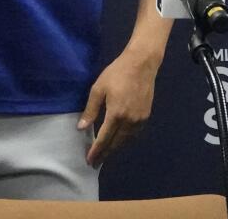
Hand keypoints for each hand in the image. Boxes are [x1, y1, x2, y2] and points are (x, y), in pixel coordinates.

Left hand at [77, 49, 159, 166]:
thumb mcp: (98, 89)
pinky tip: (119, 141)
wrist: (141, 65)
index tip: (90, 160)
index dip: (96, 151)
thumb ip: (91, 110)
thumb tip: (81, 128)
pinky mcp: (146, 117)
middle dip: (105, 154)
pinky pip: (134, 134)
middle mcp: (130, 121)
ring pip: (126, 140)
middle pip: (116, 143)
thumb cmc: (116, 74)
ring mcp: (140, 120)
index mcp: (116, 114)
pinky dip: (125, 140)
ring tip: (105, 154)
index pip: (104, 138)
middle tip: (96, 163)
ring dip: (115, 148)